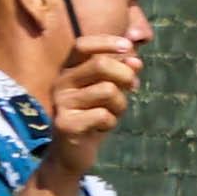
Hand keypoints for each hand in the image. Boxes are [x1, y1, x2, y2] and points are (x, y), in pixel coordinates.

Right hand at [42, 41, 144, 174]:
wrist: (73, 153)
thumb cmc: (94, 115)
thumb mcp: (111, 89)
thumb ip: (122, 71)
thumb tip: (136, 60)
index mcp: (69, 70)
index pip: (82, 45)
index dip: (107, 42)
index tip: (129, 47)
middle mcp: (60, 83)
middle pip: (100, 64)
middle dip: (125, 74)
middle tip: (134, 86)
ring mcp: (61, 103)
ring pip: (107, 90)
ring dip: (120, 104)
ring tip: (112, 113)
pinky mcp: (65, 124)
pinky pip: (103, 115)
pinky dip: (111, 122)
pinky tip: (102, 128)